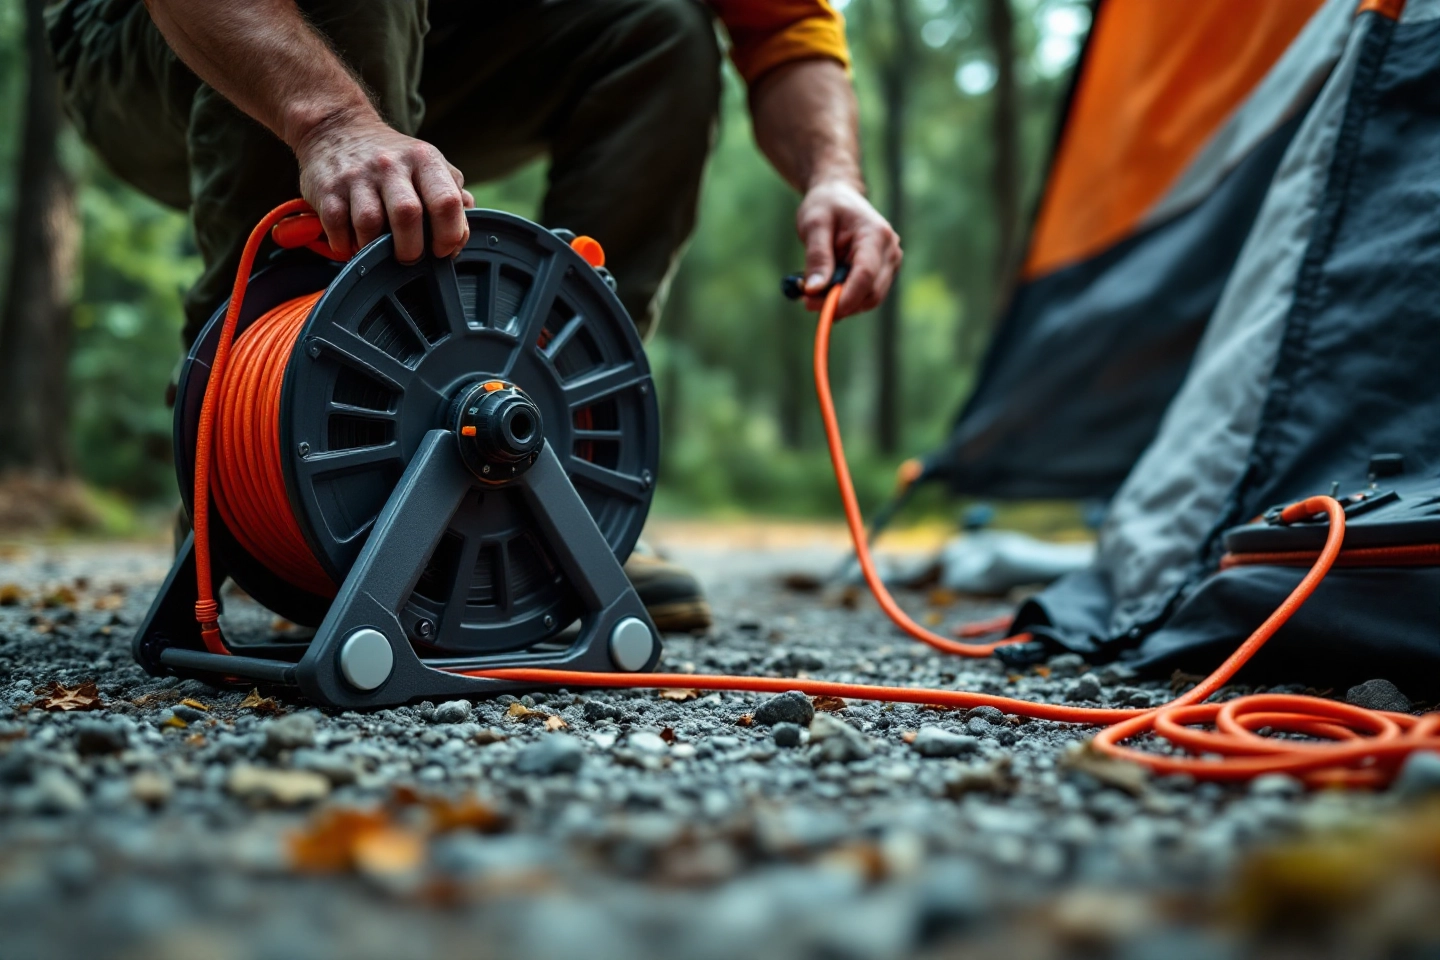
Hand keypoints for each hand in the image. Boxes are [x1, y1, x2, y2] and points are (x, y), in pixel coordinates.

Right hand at [294, 108, 474, 262]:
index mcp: (423, 160)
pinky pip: (338, 228)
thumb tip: (463, 229)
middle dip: (412, 249)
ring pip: (370, 224)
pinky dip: (347, 245)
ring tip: (379, 251)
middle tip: (410, 258)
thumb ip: (451, 195)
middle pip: (408, 215)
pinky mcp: (327, 190)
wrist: (336, 128)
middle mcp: (390, 165)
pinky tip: (353, 243)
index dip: (450, 234)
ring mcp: (357, 177)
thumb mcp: (428, 165)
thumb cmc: (392, 159)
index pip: (446, 201)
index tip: (443, 250)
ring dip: (376, 249)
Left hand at [796, 180, 901, 317]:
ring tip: (814, 291)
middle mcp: (890, 250)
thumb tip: (814, 290)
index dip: (843, 298)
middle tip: (806, 301)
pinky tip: (826, 289)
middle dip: (839, 304)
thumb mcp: (814, 224)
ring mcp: (890, 262)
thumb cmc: (826, 205)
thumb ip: (816, 257)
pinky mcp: (883, 272)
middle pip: (871, 293)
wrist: (838, 195)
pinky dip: (846, 299)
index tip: (815, 307)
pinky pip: (866, 296)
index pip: (865, 276)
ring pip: (870, 300)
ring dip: (842, 304)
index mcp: (876, 234)